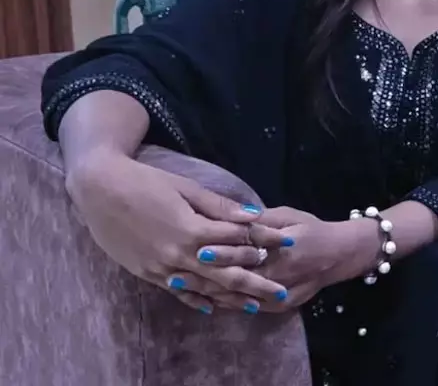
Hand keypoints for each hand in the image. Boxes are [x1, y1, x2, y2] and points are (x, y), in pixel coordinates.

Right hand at [66, 153, 292, 313]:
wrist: (99, 190)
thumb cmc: (145, 182)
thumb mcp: (186, 188)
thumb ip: (219, 207)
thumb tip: (254, 215)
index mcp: (191, 230)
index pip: (237, 240)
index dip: (264, 242)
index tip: (286, 244)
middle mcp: (178, 254)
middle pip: (225, 273)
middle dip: (256, 282)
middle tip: (282, 292)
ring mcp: (161, 267)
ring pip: (203, 287)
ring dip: (230, 297)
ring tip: (256, 305)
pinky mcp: (146, 273)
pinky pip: (177, 291)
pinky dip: (196, 299)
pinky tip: (212, 307)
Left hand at [193, 206, 376, 311]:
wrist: (341, 255)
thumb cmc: (313, 229)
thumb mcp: (290, 216)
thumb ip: (262, 220)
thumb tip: (234, 215)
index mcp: (284, 250)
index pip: (248, 252)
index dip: (223, 252)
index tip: (199, 250)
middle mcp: (280, 275)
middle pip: (238, 279)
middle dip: (204, 278)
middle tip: (175, 275)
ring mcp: (280, 295)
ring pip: (239, 297)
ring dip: (209, 293)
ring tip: (182, 287)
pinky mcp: (279, 306)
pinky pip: (248, 307)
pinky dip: (225, 303)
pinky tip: (204, 299)